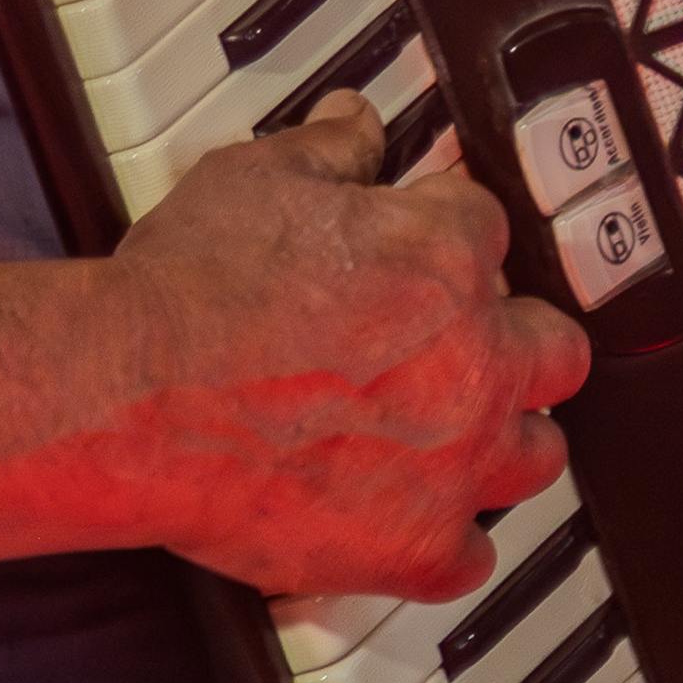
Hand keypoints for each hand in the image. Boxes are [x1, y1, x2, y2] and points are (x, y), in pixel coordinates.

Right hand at [101, 96, 585, 603]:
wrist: (128, 398)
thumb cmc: (186, 293)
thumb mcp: (257, 179)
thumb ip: (327, 150)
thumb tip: (356, 124)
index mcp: (447, 259)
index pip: (491, 230)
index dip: (450, 235)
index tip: (422, 247)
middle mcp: (473, 361)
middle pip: (554, 348)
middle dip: (515, 341)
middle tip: (461, 345)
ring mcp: (454, 462)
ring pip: (537, 454)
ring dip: (501, 440)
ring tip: (451, 435)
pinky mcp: (415, 546)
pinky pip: (474, 558)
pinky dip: (447, 544)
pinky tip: (412, 521)